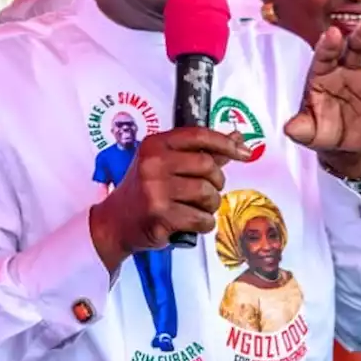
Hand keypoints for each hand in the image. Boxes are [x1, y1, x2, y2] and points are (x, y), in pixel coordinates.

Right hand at [89, 128, 251, 269]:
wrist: (114, 223)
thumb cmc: (143, 191)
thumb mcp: (165, 164)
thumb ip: (201, 152)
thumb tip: (237, 138)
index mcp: (155, 145)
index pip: (199, 136)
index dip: (226, 143)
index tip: (245, 153)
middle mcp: (153, 163)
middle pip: (208, 166)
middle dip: (216, 182)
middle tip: (207, 191)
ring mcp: (156, 189)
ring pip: (208, 193)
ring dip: (210, 205)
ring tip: (197, 208)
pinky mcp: (161, 214)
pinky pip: (202, 218)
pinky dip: (204, 223)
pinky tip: (192, 223)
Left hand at [284, 12, 360, 167]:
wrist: (343, 145)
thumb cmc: (320, 130)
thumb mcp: (309, 132)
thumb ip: (301, 128)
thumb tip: (289, 129)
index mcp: (322, 75)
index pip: (324, 57)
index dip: (328, 46)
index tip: (333, 33)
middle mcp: (345, 70)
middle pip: (355, 49)